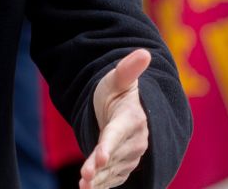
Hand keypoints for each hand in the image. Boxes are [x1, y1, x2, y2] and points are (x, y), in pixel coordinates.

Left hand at [80, 49, 150, 188]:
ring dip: (99, 180)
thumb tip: (144, 53)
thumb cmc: (118, 92)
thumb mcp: (119, 79)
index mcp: (132, 118)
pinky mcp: (124, 166)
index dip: (110, 145)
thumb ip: (128, 70)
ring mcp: (131, 156)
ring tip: (84, 186)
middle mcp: (135, 140)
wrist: (125, 110)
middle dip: (100, 167)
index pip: (119, 133)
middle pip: (114, 155)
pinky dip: (101, 185)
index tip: (101, 157)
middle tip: (86, 175)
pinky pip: (113, 178)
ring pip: (113, 170)